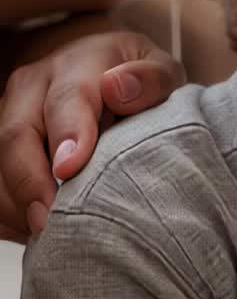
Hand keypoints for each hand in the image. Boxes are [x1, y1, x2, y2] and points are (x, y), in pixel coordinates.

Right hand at [0, 29, 185, 241]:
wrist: (101, 71)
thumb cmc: (134, 81)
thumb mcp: (159, 70)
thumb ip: (151, 79)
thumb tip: (118, 89)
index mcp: (76, 65)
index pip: (66, 99)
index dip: (67, 134)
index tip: (70, 169)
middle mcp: (33, 87)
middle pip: (17, 135)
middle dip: (29, 182)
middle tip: (50, 223)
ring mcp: (11, 115)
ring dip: (18, 203)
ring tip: (49, 233)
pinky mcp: (2, 147)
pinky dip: (9, 212)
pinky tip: (32, 232)